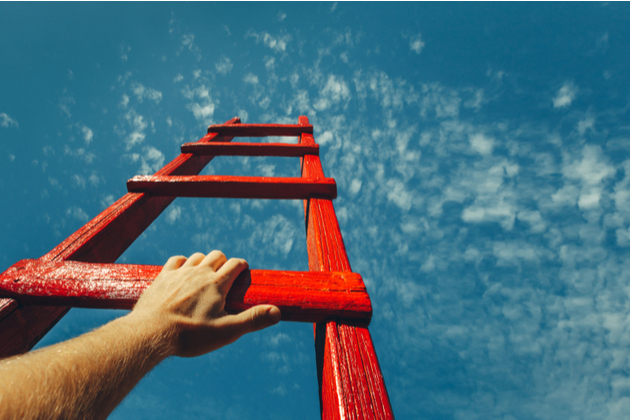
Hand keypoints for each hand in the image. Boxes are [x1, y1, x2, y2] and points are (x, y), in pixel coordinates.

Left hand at [129, 251, 280, 357]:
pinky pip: (177, 260)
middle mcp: (199, 273)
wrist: (150, 333)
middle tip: (225, 277)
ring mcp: (179, 273)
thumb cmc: (190, 335)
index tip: (243, 274)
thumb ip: (252, 320)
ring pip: (197, 256)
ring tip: (205, 276)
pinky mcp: (163, 277)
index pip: (235, 264)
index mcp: (217, 284)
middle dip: (224, 262)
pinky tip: (183, 273)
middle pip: (217, 255)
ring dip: (204, 262)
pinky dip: (183, 262)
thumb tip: (277, 312)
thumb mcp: (226, 331)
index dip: (242, 267)